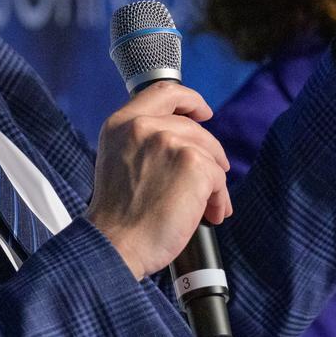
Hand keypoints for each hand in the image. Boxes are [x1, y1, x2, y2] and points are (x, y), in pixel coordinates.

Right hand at [87, 82, 231, 280]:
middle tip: (210, 183)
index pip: (164, 92)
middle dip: (208, 156)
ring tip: (206, 208)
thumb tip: (186, 139)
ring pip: (209, 154)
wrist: (116, 244)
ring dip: (213, 184)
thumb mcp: (118, 161)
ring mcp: (169, 141)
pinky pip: (219, 178)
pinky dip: (217, 199)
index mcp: (122, 124)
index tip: (203, 112)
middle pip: (194, 128)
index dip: (190, 100)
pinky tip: (208, 216)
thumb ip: (143, 141)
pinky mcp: (193, 163)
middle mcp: (143, 126)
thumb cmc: (118, 215)